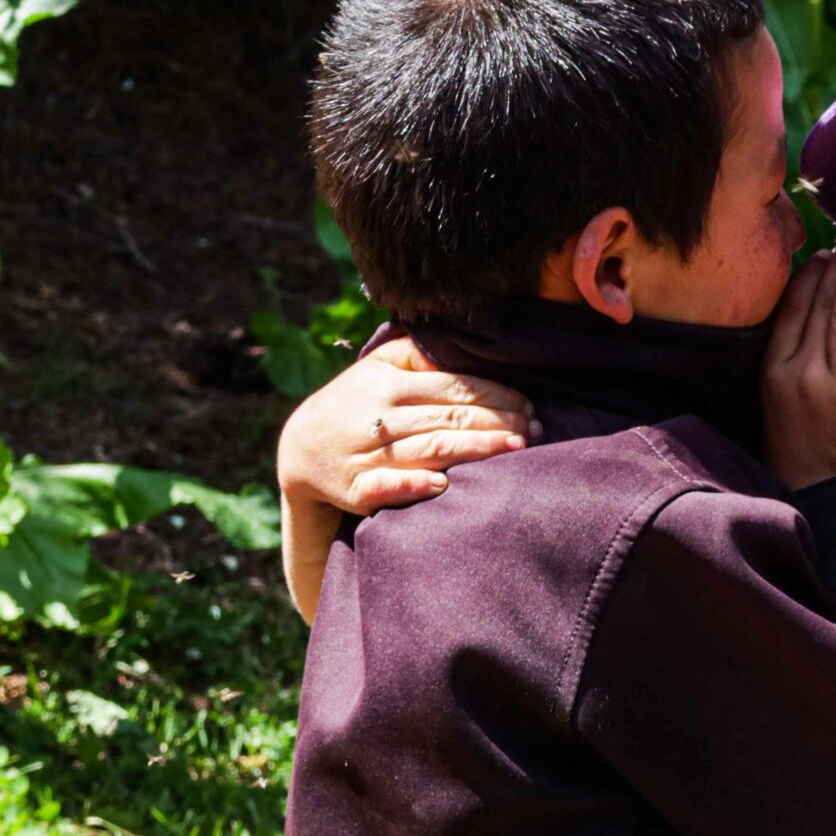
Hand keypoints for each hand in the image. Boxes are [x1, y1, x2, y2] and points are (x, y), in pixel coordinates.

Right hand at [275, 335, 534, 515]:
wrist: (300, 449)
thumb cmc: (355, 403)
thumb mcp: (378, 368)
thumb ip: (419, 356)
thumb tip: (464, 346)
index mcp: (389, 383)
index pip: (455, 387)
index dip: (497, 396)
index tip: (529, 406)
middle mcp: (380, 416)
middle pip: (451, 418)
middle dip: (500, 423)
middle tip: (535, 430)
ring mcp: (367, 453)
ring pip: (431, 448)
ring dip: (477, 449)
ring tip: (517, 450)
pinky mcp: (356, 488)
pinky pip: (386, 486)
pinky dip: (413, 484)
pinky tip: (444, 483)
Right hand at [763, 230, 835, 487]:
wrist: (823, 502)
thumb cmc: (799, 451)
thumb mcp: (774, 402)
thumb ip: (787, 358)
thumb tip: (805, 312)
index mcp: (774, 372)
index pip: (793, 310)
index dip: (811, 278)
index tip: (826, 253)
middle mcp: (801, 377)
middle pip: (821, 309)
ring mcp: (834, 395)